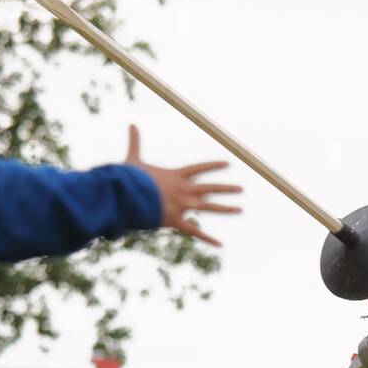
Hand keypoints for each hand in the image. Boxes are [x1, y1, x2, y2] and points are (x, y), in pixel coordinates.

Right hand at [125, 125, 240, 245]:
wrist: (126, 196)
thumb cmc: (129, 179)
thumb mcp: (134, 159)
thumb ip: (135, 143)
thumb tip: (131, 123)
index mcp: (176, 176)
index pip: (199, 168)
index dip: (213, 166)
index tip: (227, 164)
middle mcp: (183, 190)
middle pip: (210, 188)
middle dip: (226, 188)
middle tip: (241, 189)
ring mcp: (182, 206)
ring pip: (209, 207)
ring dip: (226, 209)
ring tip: (240, 209)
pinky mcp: (175, 221)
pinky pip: (195, 231)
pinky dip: (207, 238)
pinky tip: (220, 244)